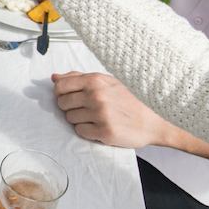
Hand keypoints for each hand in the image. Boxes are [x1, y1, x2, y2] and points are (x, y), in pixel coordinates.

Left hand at [51, 72, 172, 148]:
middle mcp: (96, 96)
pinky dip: (87, 131)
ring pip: (70, 118)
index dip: (61, 93)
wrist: (155, 120)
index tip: (69, 97)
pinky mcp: (104, 131)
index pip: (60, 86)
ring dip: (79, 120)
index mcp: (95, 81)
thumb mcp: (107, 82)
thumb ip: (79, 78)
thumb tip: (54, 77)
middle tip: (86, 109)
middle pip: (62, 104)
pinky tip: (99, 127)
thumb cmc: (129, 99)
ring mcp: (100, 114)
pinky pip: (80, 131)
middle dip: (70, 107)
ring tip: (95, 117)